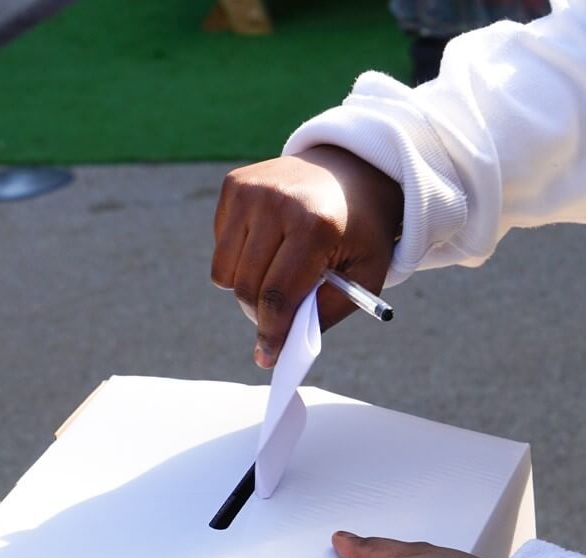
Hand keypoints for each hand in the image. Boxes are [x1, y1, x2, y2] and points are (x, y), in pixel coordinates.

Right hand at [211, 146, 402, 367]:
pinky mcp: (235, 185)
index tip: (268, 356)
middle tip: (278, 321)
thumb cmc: (361, 234)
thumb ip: (326, 312)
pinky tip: (271, 247)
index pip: (278, 295)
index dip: (271, 332)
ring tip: (279, 280)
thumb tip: (277, 347)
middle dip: (260, 316)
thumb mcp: (365, 276)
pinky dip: (241, 261)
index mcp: (314, 226)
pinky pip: (221, 248)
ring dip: (248, 290)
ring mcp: (252, 190)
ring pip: (226, 273)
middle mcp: (277, 202)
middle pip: (247, 288)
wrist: (353, 172)